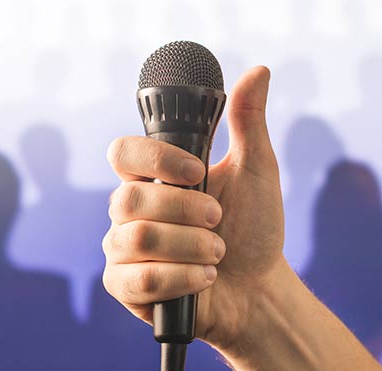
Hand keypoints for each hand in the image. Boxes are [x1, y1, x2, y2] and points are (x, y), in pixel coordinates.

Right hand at [102, 66, 285, 350]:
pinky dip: (182, 278)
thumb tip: (258, 70)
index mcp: (153, 179)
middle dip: (186, 210)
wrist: (258, 289)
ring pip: (137, 238)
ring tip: (216, 253)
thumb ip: (247, 123)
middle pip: (130, 199)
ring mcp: (123, 249)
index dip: (155, 159)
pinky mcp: (124, 287)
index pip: (123, 153)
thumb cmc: (253, 230)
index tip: (198, 171)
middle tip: (218, 220)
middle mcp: (130, 211)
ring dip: (191, 246)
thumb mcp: (257, 172)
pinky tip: (205, 279)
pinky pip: (139, 278)